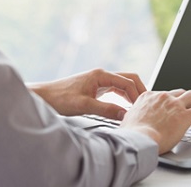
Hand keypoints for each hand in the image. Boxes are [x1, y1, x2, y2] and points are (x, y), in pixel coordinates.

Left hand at [28, 69, 146, 119]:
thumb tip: (124, 114)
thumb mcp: (84, 106)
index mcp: (100, 75)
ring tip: (138, 108)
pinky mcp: (95, 88)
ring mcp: (98, 81)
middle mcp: (101, 75)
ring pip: (122, 84)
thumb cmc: (60, 98)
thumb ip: (106, 109)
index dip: (137, 94)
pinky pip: (115, 90)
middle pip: (128, 79)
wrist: (44, 97)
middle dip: (139, 90)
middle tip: (146, 105)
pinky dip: (123, 97)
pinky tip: (125, 108)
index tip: (143, 107)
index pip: (127, 81)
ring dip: (131, 94)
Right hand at [120, 89, 190, 154]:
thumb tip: (133, 121)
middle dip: (184, 101)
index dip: (170, 103)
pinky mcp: (184, 116)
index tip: (172, 112)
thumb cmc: (131, 135)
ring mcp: (174, 105)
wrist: (137, 140)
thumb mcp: (128, 119)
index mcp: (148, 97)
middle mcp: (162, 97)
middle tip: (186, 113)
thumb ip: (134, 116)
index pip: (164, 94)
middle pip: (180, 92)